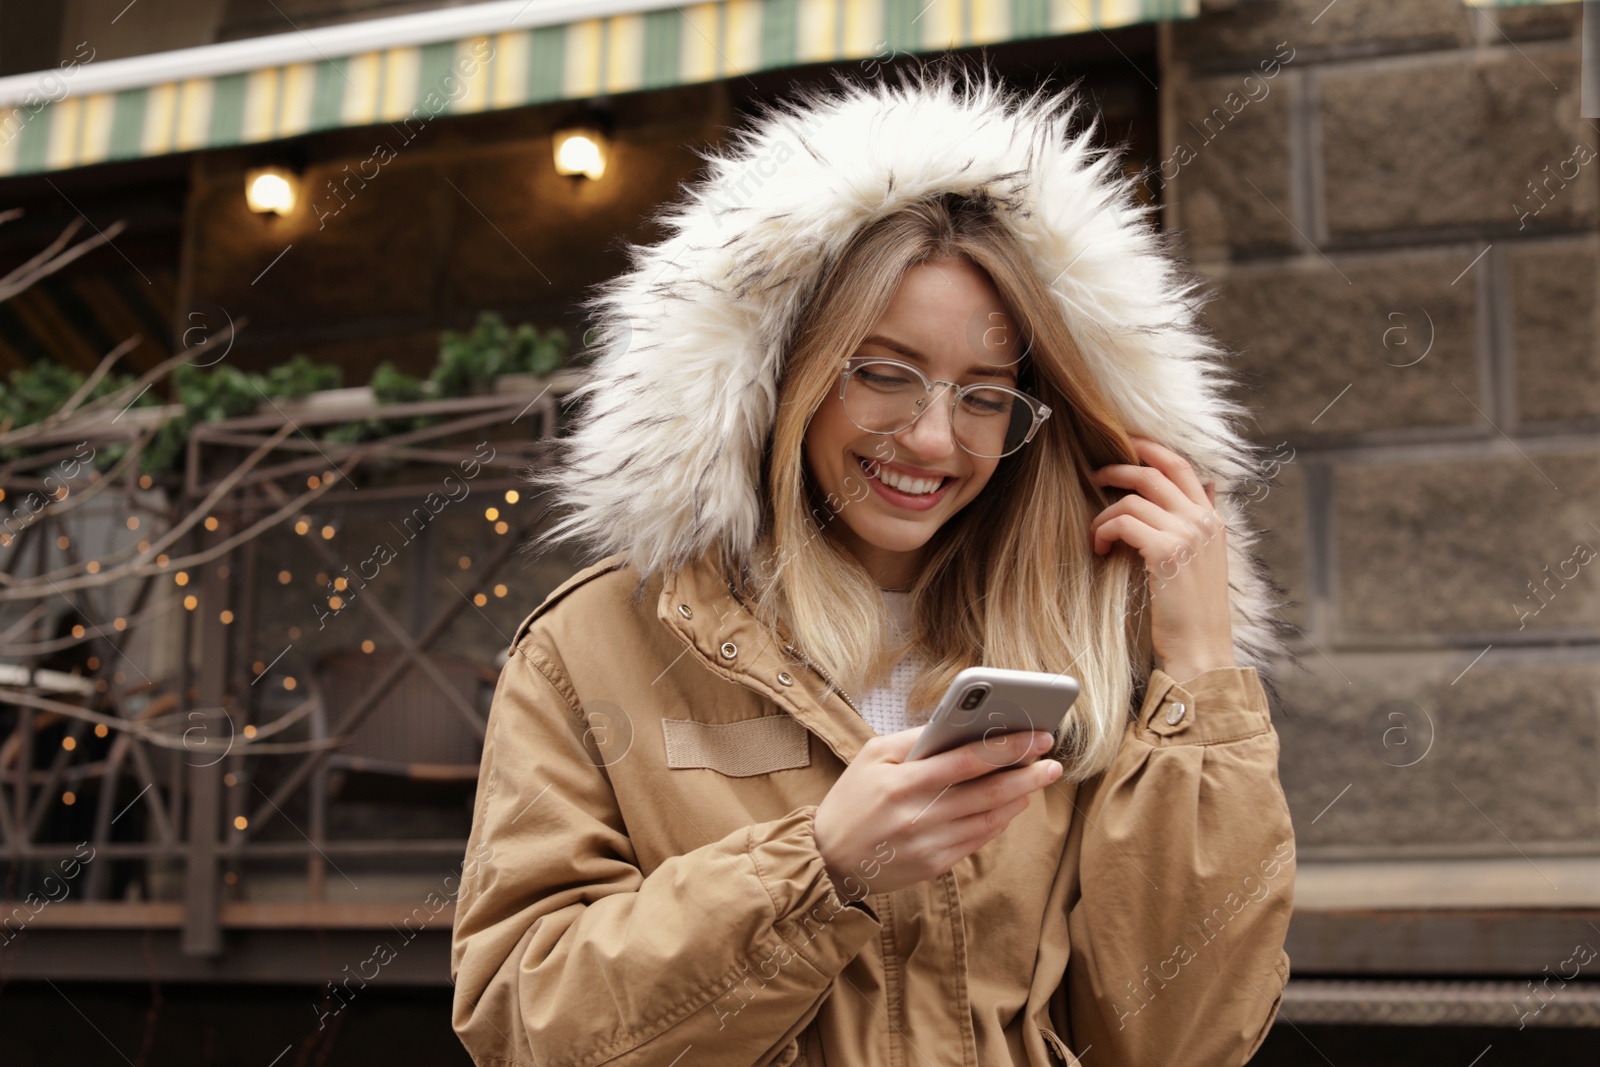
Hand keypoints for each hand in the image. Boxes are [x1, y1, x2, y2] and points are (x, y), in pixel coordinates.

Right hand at [813, 728, 1061, 898]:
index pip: (968, 760)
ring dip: (1019, 798)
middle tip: (1053, 761)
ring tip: (1038, 780)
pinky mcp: (935, 865)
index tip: (1038, 736)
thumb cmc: (852, 799)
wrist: (829, 858)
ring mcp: (930, 844)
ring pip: (990, 819)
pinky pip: (979, 840)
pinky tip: (1012, 806)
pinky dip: (1000, 821)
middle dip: (1027, 774)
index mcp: (903, 782)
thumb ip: (915, 739)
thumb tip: (959, 725)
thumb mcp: (871, 756)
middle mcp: (919, 815)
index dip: (1008, 747)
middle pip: (988, 792)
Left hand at [1087, 436, 1235, 681]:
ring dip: (1104, 514)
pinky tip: (1100, 548)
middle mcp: (1203, 520)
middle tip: (1095, 474)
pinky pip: (1124, 522)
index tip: (1127, 442)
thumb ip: (1202, 522)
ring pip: (1133, 499)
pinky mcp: (1166, 552)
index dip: (1151, 448)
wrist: (1201, 648)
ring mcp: (1187, 534)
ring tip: (1097, 536)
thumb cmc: (1194, 611)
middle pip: (1154, 471)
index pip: (1182, 466)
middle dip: (1119, 467)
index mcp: (1212, 519)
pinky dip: (1104, 531)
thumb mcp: (1205, 559)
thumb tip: (1209, 486)